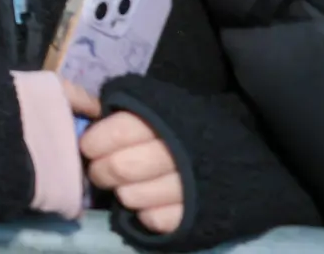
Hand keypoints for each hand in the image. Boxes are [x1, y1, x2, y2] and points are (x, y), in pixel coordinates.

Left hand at [66, 82, 184, 234]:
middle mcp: (180, 154)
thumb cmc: (180, 123)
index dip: (96, 140)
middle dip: (100, 171)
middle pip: (122, 167)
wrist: (236, 150)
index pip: (121, 131)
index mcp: (167, 120)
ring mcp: (191, 188)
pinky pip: (154, 220)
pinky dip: (144, 213)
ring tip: (124, 185)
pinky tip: (147, 201)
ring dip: (121, 192)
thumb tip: (87, 112)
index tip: (89, 146)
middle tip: (99, 170)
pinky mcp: (196, 215)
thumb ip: (123, 108)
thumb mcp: (156, 103)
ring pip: (133, 196)